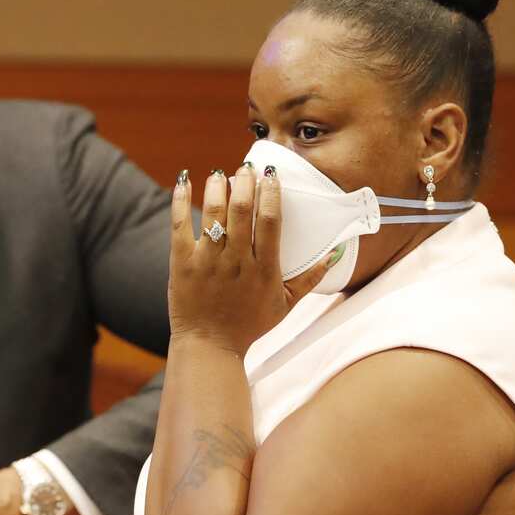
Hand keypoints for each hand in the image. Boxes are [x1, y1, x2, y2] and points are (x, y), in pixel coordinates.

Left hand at [169, 165, 332, 354]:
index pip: (270, 221)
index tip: (271, 174)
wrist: (210, 346)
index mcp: (264, 269)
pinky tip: (184, 180)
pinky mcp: (182, 263)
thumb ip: (311, 278)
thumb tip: (334, 254)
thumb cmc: (249, 326)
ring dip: (217, 188)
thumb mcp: (286, 306)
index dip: (271, 193)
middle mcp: (237, 262)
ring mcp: (208, 261)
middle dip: (245, 182)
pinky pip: (180, 225)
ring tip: (221, 174)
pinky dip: (180, 200)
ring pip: (213, 213)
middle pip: (242, 210)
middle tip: (245, 168)